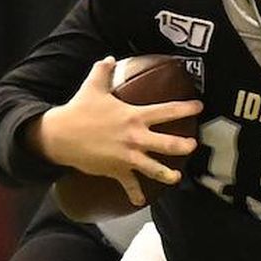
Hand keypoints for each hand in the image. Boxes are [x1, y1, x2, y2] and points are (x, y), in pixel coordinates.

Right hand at [33, 57, 201, 205]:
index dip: (186, 108)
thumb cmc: (78, 111)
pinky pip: (129, 185)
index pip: (167, 111)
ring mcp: (127, 157)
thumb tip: (109, 58)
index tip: (199, 107)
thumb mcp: (92, 87)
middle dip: (184, 145)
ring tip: (177, 178)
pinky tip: (140, 202)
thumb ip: (103, 71)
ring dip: (167, 174)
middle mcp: (135, 137)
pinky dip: (135, 194)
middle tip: (194, 145)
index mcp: (134, 116)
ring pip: (154, 168)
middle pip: (168, 144)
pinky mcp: (116, 170)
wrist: (60, 136)